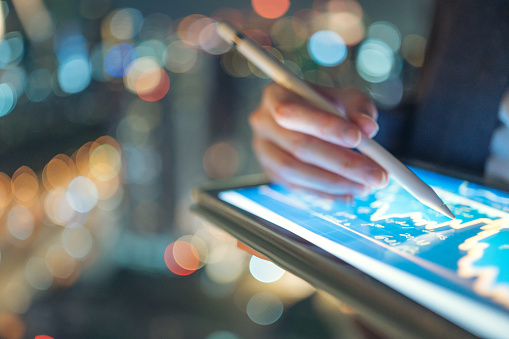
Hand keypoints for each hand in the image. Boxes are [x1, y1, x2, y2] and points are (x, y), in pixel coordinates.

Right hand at [249, 83, 387, 199]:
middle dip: (342, 163)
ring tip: (365, 187)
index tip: (359, 139)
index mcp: (275, 95)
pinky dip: (325, 194)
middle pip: (299, 147)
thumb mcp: (344, 98)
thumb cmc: (326, 105)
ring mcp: (264, 151)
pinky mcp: (271, 173)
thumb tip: (368, 128)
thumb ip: (358, 109)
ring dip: (335, 183)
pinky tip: (349, 195)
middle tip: (375, 174)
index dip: (325, 126)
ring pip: (296, 172)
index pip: (294, 112)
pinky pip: (297, 188)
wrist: (305, 119)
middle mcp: (262, 123)